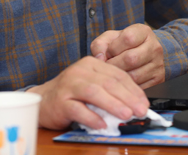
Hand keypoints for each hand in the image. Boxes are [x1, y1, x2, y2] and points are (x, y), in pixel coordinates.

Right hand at [27, 56, 148, 130]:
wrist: (43, 100)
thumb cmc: (71, 94)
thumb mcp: (92, 85)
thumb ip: (110, 91)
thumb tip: (135, 105)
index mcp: (91, 64)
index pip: (118, 75)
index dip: (134, 90)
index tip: (145, 103)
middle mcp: (80, 71)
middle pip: (108, 83)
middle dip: (128, 98)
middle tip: (140, 110)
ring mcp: (69, 85)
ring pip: (94, 93)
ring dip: (113, 105)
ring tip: (126, 115)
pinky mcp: (60, 101)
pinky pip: (78, 109)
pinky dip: (92, 117)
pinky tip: (102, 124)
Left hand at [90, 24, 164, 88]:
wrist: (145, 53)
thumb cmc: (124, 45)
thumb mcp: (111, 38)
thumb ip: (100, 44)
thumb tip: (99, 58)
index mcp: (143, 32)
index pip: (128, 38)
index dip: (113, 47)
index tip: (109, 52)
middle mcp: (154, 47)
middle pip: (131, 59)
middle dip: (114, 64)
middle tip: (108, 66)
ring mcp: (158, 64)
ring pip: (134, 75)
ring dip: (119, 76)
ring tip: (114, 72)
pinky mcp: (159, 79)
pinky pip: (139, 87)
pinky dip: (127, 86)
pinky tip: (123, 80)